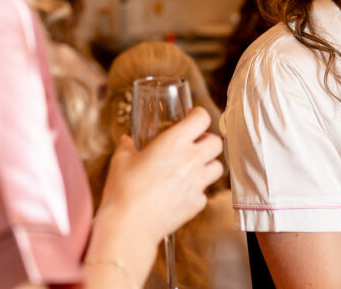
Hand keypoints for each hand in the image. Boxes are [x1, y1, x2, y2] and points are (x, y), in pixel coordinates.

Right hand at [84, 107, 222, 287]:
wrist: (130, 225)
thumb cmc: (124, 190)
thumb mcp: (121, 160)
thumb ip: (128, 146)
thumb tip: (127, 141)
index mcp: (174, 142)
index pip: (202, 118)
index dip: (198, 115)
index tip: (192, 116)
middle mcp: (191, 160)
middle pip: (217, 142)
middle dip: (207, 140)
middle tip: (194, 143)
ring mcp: (198, 183)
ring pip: (218, 167)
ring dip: (208, 164)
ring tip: (193, 167)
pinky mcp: (197, 204)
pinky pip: (205, 192)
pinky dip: (197, 190)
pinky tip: (182, 191)